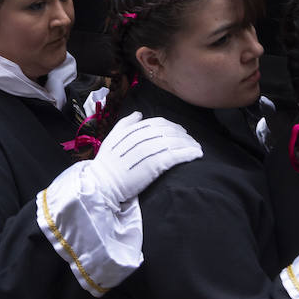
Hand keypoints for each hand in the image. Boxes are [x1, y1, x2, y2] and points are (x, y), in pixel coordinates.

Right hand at [84, 112, 202, 205]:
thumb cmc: (106, 164)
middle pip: (167, 131)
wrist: (101, 185)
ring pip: (172, 142)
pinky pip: (173, 156)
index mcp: (129, 131)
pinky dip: (187, 153)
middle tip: (192, 140)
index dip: (171, 126)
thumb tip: (139, 114)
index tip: (180, 131)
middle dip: (182, 135)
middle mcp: (138, 138)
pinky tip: (196, 154)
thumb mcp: (111, 139)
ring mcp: (145, 152)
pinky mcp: (152, 166)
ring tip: (197, 148)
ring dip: (188, 144)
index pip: (156, 123)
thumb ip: (124, 124)